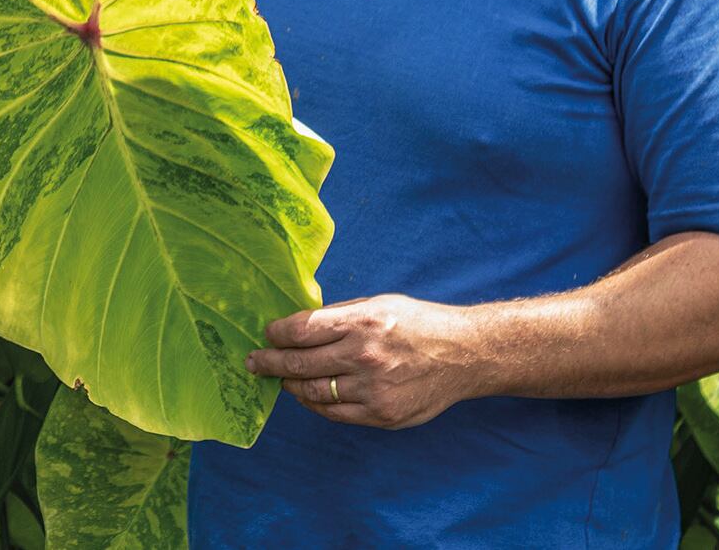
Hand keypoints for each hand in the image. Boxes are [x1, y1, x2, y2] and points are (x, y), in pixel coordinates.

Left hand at [244, 294, 487, 428]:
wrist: (464, 355)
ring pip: (313, 393)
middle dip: (269, 363)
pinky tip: (307, 396)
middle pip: (299, 365)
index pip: (302, 330)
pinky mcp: (381, 415)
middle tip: (254, 362)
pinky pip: (334, 413)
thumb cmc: (419, 323)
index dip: (276, 334)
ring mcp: (373, 390)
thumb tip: (300, 325)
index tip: (266, 335)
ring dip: (291, 386)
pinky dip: (315, 405)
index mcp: (362, 322)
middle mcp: (364, 356)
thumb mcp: (379, 303)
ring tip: (281, 379)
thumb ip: (340, 316)